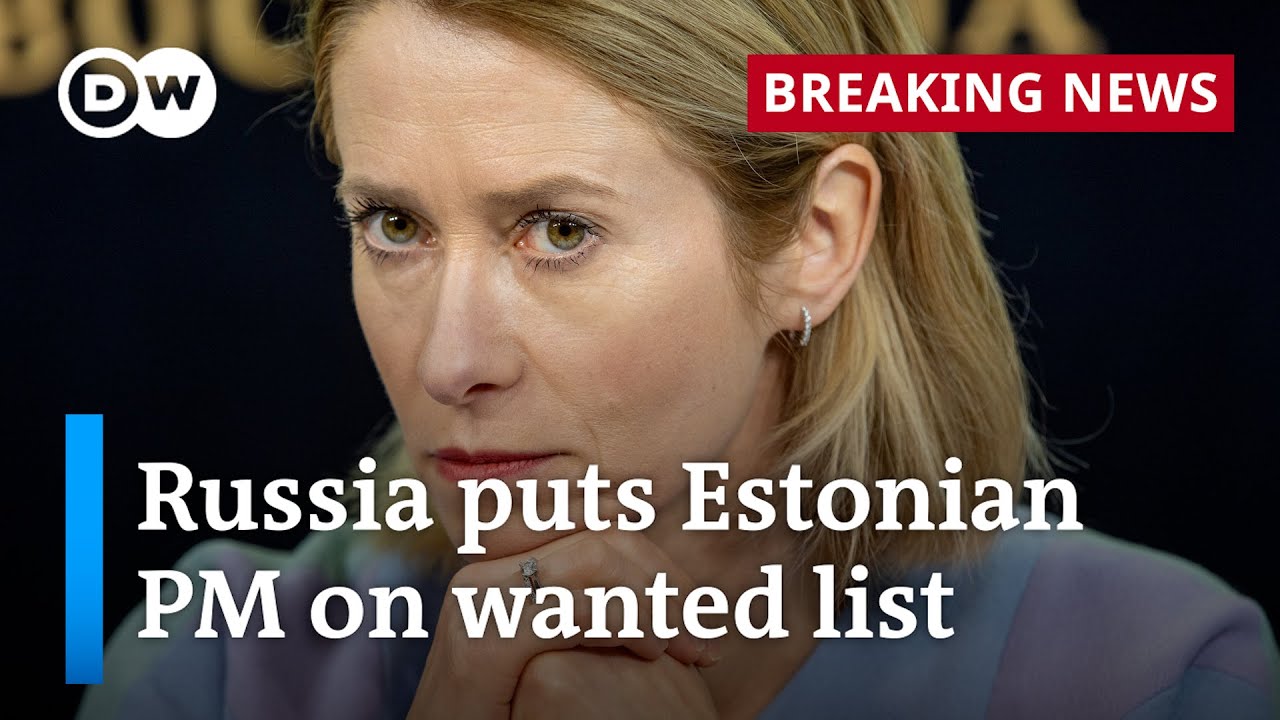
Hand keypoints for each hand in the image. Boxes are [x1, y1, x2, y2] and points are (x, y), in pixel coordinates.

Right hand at [406, 529, 717, 718]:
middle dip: (663, 578)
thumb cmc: (514, 718)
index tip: (693, 608)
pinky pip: (577, 608)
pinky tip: (653, 650)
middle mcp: (486, 573)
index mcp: (503, 568)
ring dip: (654, 599)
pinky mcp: (483, 643)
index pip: (594, 527)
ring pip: (594, 559)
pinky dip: (628, 622)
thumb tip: (666, 590)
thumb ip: (590, 612)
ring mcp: (479, 602)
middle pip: (599, 535)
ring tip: (683, 644)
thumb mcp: (556, 654)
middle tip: (702, 630)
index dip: (653, 562)